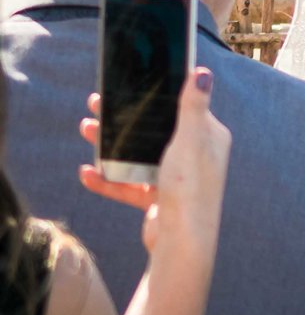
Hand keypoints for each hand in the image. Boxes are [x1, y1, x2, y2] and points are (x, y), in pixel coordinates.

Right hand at [80, 68, 229, 258]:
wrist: (181, 242)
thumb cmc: (189, 188)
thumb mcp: (190, 141)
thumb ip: (193, 107)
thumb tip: (202, 72)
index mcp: (209, 137)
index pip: (182, 108)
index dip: (156, 95)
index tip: (129, 85)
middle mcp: (196, 155)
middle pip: (155, 130)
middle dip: (125, 118)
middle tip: (96, 104)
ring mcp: (177, 178)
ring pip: (138, 155)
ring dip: (111, 144)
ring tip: (85, 129)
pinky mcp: (159, 199)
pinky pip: (130, 185)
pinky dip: (108, 180)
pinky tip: (87, 174)